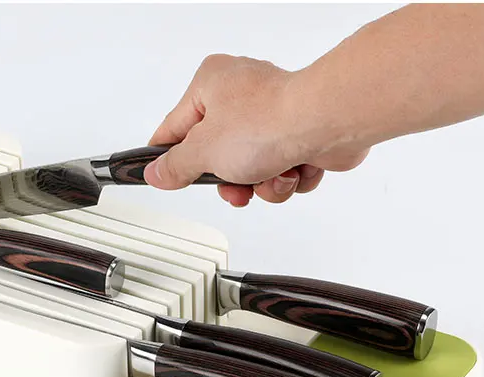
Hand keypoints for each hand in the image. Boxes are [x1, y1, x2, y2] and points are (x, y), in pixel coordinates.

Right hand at [143, 54, 369, 205]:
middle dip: (231, 180)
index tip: (163, 176)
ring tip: (272, 175)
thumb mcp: (203, 152)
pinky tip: (293, 168)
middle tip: (235, 186)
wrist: (326, 123)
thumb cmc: (268, 122)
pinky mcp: (301, 132)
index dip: (169, 157)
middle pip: (219, 154)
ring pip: (253, 167)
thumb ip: (175, 166)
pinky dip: (287, 177)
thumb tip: (157, 173)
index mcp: (211, 83)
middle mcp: (242, 93)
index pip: (176, 127)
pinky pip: (282, 168)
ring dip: (262, 183)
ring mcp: (274, 113)